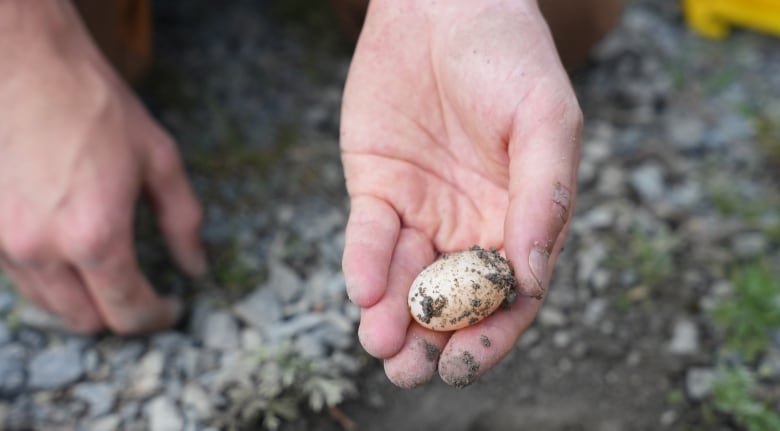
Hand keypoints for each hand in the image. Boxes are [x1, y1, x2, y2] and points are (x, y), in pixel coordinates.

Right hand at [0, 1, 204, 333]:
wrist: (23, 64)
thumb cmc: (95, 106)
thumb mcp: (159, 159)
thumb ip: (183, 222)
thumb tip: (196, 267)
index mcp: (96, 236)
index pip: (128, 312)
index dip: (157, 317)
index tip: (171, 307)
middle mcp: (43, 249)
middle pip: (86, 320)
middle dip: (121, 314)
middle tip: (143, 291)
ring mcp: (4, 242)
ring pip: (49, 304)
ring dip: (83, 298)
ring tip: (108, 268)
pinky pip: (21, 276)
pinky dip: (50, 276)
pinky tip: (69, 247)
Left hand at [341, 0, 581, 386]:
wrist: (442, 6)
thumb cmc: (509, 58)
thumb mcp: (546, 122)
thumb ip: (546, 198)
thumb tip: (531, 279)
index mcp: (521, 219)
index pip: (508, 295)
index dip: (489, 335)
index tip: (464, 364)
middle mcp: (471, 224)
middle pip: (452, 300)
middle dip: (431, 341)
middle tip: (410, 371)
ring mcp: (422, 210)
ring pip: (405, 279)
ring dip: (391, 316)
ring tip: (380, 342)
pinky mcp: (378, 189)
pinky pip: (368, 237)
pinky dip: (365, 263)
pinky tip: (364, 287)